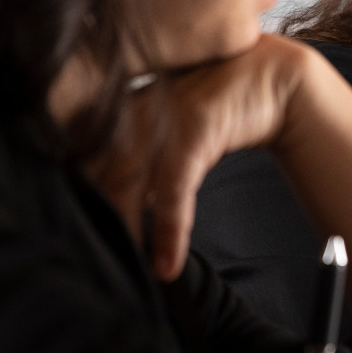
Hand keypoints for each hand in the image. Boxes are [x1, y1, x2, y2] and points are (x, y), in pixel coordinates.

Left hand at [86, 34, 312, 280]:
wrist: (276, 79)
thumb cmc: (225, 105)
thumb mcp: (176, 128)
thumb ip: (145, 153)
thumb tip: (126, 200)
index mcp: (126, 105)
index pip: (83, 154)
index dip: (75, 192)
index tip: (75, 229)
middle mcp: (138, 105)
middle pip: (98, 171)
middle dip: (95, 218)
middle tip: (94, 261)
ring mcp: (163, 113)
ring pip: (128, 184)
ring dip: (128, 233)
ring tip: (126, 273)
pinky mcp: (193, 126)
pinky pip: (172, 190)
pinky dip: (169, 232)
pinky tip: (167, 264)